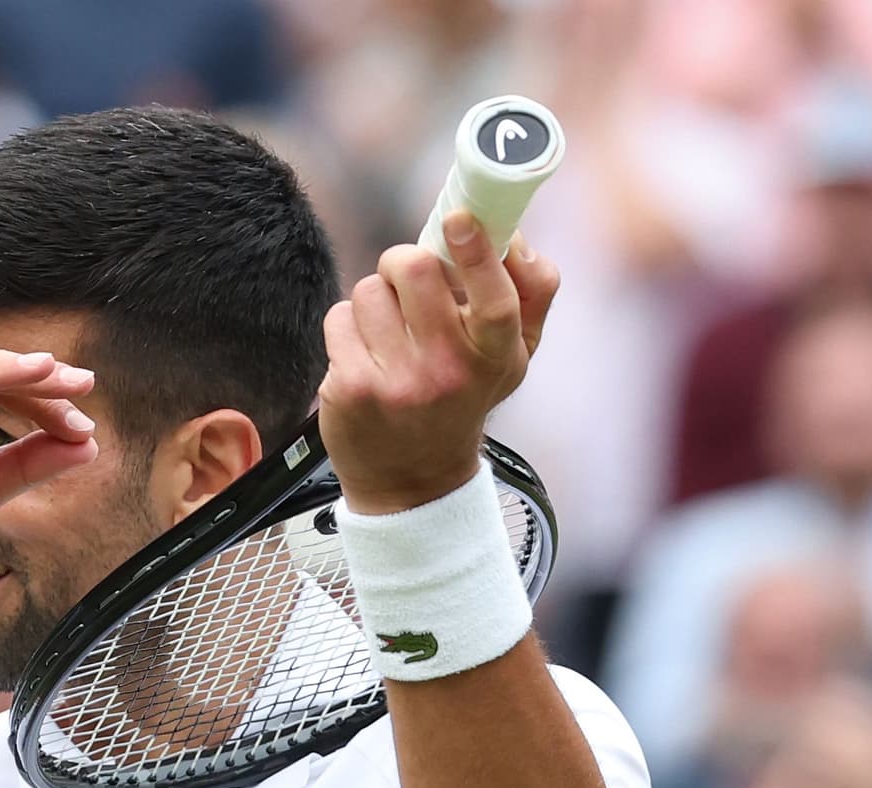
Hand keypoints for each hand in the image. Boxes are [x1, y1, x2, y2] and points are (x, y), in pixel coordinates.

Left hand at [317, 211, 559, 513]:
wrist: (412, 483)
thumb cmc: (462, 400)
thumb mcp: (511, 359)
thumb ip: (532, 295)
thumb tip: (517, 237)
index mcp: (496, 357)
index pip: (497, 299)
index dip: (477, 253)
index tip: (458, 219)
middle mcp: (448, 371)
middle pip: (416, 269)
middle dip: (405, 263)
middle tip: (409, 283)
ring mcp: (397, 381)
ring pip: (370, 290)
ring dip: (375, 301)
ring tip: (388, 335)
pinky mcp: (351, 387)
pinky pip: (339, 318)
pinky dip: (347, 328)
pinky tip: (364, 357)